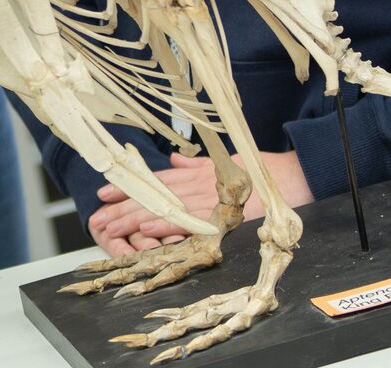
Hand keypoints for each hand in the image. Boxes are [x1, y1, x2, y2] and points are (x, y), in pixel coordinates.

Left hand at [88, 150, 313, 255]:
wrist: (294, 176)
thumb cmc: (260, 171)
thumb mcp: (223, 164)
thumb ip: (196, 165)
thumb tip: (173, 160)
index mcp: (195, 176)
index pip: (154, 182)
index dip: (128, 188)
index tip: (103, 194)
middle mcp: (196, 186)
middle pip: (152, 196)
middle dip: (122, 208)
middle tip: (96, 219)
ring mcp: (207, 200)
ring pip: (163, 209)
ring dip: (134, 219)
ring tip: (110, 227)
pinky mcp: (221, 215)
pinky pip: (188, 222)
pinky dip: (166, 225)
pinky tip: (146, 229)